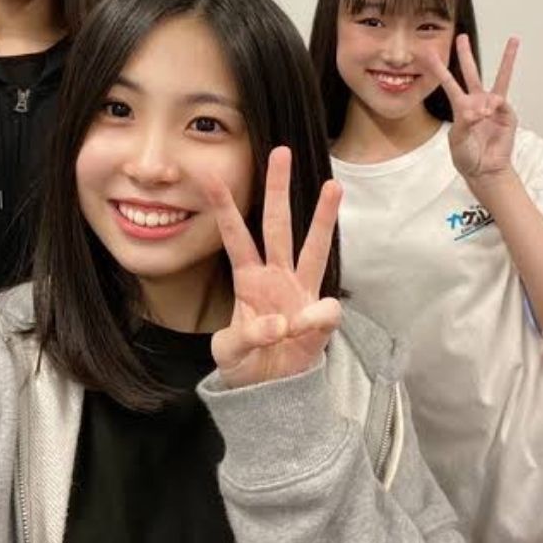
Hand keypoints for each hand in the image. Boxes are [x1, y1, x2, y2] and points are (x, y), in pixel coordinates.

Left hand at [206, 146, 342, 388]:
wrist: (274, 390)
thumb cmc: (248, 361)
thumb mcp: (229, 353)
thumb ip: (245, 338)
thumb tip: (280, 323)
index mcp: (248, 278)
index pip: (235, 235)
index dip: (224, 207)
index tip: (209, 175)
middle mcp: (277, 276)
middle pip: (278, 224)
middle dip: (278, 188)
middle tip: (281, 152)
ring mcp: (303, 292)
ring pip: (315, 247)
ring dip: (323, 218)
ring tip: (333, 187)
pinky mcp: (321, 319)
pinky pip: (324, 311)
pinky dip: (314, 320)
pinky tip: (299, 331)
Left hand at [429, 34, 519, 181]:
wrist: (484, 169)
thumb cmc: (467, 156)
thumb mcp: (458, 140)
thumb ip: (466, 122)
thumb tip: (481, 108)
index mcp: (461, 106)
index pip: (448, 82)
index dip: (438, 68)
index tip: (428, 53)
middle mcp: (477, 102)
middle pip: (471, 72)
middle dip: (466, 54)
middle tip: (462, 37)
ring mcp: (494, 106)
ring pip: (501, 77)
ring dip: (507, 59)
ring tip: (513, 41)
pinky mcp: (507, 114)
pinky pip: (501, 103)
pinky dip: (493, 107)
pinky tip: (487, 114)